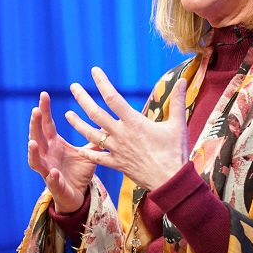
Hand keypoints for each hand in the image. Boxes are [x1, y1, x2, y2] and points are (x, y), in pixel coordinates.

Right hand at [28, 91, 98, 213]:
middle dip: (34, 124)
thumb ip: (95, 138)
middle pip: (37, 137)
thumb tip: (107, 122)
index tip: (43, 94)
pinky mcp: (54, 185)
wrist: (78, 194)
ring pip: (35, 160)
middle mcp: (47, 155)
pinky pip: (51, 180)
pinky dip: (51, 177)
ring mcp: (48, 170)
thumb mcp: (88, 152)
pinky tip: (53, 172)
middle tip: (35, 110)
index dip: (44, 110)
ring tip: (32, 142)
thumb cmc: (79, 172)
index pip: (47, 124)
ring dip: (33, 151)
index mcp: (54, 144)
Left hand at [65, 66, 187, 191]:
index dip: (102, 83)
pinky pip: (98, 158)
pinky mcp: (117, 164)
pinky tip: (79, 148)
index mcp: (134, 122)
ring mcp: (116, 150)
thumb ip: (178, 101)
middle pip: (96, 113)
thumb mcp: (178, 124)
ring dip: (77, 124)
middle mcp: (121, 134)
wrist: (170, 181)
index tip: (94, 71)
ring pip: (91, 135)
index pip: (113, 98)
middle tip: (73, 87)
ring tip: (67, 115)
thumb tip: (184, 81)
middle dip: (82, 98)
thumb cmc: (175, 152)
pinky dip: (88, 153)